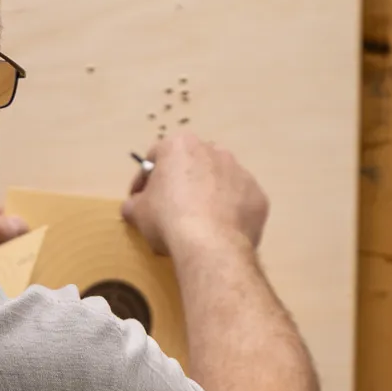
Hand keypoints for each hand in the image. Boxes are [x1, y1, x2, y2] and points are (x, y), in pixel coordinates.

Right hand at [122, 132, 268, 254]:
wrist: (211, 244)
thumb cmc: (168, 219)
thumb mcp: (138, 212)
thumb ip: (134, 203)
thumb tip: (133, 206)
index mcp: (179, 146)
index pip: (156, 157)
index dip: (145, 179)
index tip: (141, 198)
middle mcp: (213, 150)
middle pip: (192, 164)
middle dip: (182, 182)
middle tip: (172, 208)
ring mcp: (240, 172)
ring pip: (220, 180)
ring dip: (210, 195)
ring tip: (200, 221)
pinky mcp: (258, 195)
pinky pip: (240, 201)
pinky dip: (231, 212)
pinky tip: (221, 230)